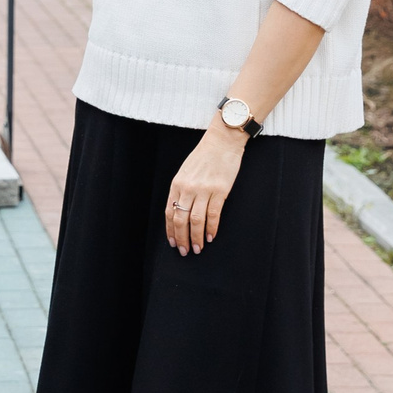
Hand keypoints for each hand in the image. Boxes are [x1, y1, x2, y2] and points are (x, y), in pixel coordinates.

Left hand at [165, 124, 245, 254]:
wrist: (222, 141)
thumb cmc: (204, 156)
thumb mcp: (186, 171)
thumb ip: (181, 190)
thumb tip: (180, 211)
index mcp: (177, 183)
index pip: (170, 212)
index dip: (170, 230)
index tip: (173, 242)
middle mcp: (188, 188)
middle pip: (181, 219)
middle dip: (182, 238)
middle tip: (184, 251)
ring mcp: (204, 189)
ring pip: (196, 220)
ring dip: (196, 237)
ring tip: (198, 248)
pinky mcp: (220, 190)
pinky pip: (213, 214)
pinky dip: (211, 228)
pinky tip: (211, 237)